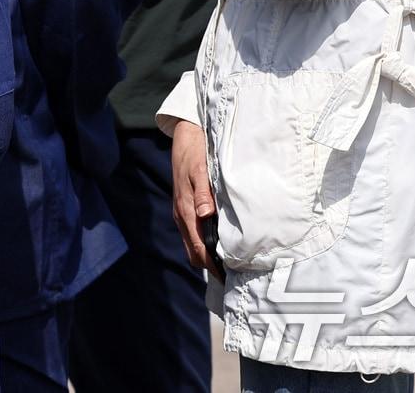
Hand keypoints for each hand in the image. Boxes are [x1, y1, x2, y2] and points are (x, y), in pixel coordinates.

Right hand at [171, 119, 222, 279]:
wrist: (185, 137)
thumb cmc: (195, 153)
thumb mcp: (200, 170)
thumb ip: (203, 193)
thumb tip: (205, 215)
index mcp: (185, 210)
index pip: (198, 248)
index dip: (212, 265)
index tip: (229, 276)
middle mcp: (181, 215)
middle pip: (194, 252)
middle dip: (210, 265)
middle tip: (233, 273)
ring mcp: (182, 212)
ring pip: (193, 243)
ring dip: (207, 254)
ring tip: (229, 261)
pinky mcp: (185, 207)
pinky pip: (194, 232)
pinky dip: (205, 242)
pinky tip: (220, 240)